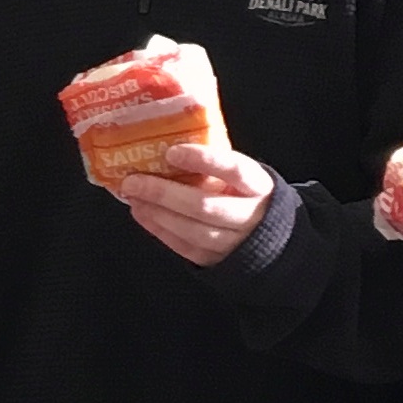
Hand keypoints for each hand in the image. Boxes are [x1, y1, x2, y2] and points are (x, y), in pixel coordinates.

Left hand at [118, 142, 279, 265]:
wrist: (270, 234)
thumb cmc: (245, 194)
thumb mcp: (241, 175)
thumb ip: (215, 164)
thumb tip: (167, 142)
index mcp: (259, 186)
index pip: (234, 170)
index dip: (204, 161)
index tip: (172, 151)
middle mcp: (250, 216)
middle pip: (205, 206)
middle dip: (164, 193)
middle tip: (133, 180)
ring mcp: (235, 242)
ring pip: (193, 231)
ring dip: (157, 213)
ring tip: (133, 197)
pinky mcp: (218, 260)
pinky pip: (186, 248)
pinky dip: (160, 230)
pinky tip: (142, 213)